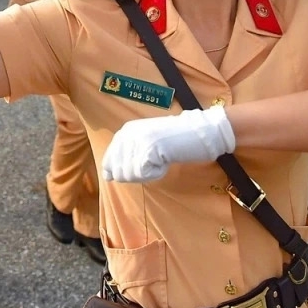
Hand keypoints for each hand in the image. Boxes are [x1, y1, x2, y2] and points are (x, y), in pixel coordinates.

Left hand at [102, 106, 235, 182]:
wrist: (200, 131)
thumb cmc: (177, 140)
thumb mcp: (147, 144)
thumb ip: (127, 157)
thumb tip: (107, 176)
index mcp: (125, 131)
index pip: (108, 160)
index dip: (121, 171)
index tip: (143, 165)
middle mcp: (127, 134)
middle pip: (118, 172)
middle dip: (137, 174)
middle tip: (154, 162)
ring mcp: (136, 140)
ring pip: (129, 175)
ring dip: (147, 174)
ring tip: (161, 158)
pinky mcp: (147, 148)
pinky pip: (143, 175)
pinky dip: (156, 173)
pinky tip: (165, 161)